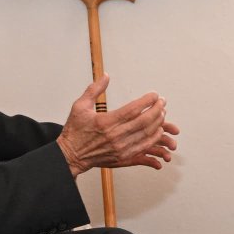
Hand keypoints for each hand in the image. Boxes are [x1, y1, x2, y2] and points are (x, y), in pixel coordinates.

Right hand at [57, 77, 180, 175]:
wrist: (71, 155)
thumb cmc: (75, 131)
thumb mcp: (80, 106)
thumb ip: (94, 89)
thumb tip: (106, 76)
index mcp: (105, 122)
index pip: (133, 109)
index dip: (147, 101)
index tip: (155, 95)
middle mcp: (115, 136)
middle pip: (144, 121)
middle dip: (157, 110)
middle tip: (162, 102)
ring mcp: (121, 148)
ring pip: (147, 135)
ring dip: (158, 123)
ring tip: (162, 113)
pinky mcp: (124, 157)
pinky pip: (144, 147)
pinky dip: (154, 138)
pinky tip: (158, 130)